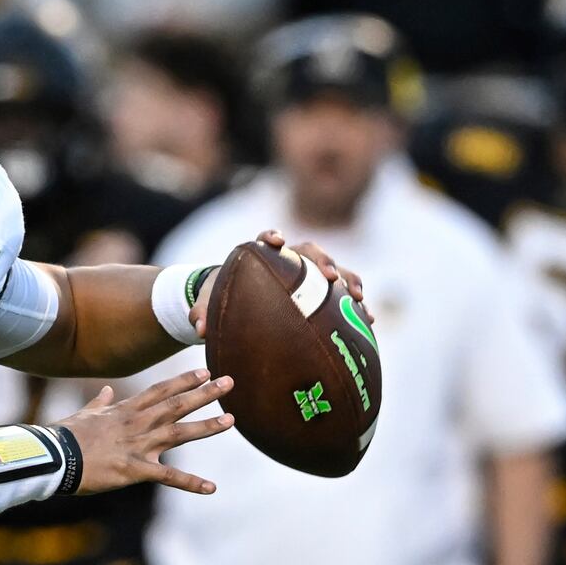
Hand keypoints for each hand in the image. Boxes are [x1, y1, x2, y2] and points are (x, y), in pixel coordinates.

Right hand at [56, 368, 234, 494]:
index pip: (160, 390)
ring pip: (179, 432)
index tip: (205, 371)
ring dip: (207, 426)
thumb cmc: (65, 435)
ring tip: (230, 419)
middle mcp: (137, 423)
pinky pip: (168, 476)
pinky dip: (190, 483)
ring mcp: (138, 445)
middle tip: (230, 382)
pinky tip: (211, 487)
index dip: (184, 380)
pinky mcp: (135, 469)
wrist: (55, 457)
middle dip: (205, 393)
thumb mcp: (84, 414)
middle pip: (177, 405)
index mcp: (125, 410)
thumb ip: (100, 402)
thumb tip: (107, 391)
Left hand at [187, 229, 370, 338]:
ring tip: (357, 298)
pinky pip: (345, 294)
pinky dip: (357, 305)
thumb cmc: (224, 298)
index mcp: (262, 255)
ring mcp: (310, 275)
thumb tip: (198, 327)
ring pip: (335, 270)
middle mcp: (291, 259)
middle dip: (323, 261)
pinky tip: (368, 321)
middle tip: (330, 276)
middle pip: (311, 251)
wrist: (240, 304)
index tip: (276, 241)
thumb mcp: (211, 303)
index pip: (267, 238)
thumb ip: (201, 312)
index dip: (272, 237)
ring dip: (348, 280)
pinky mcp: (325, 293)